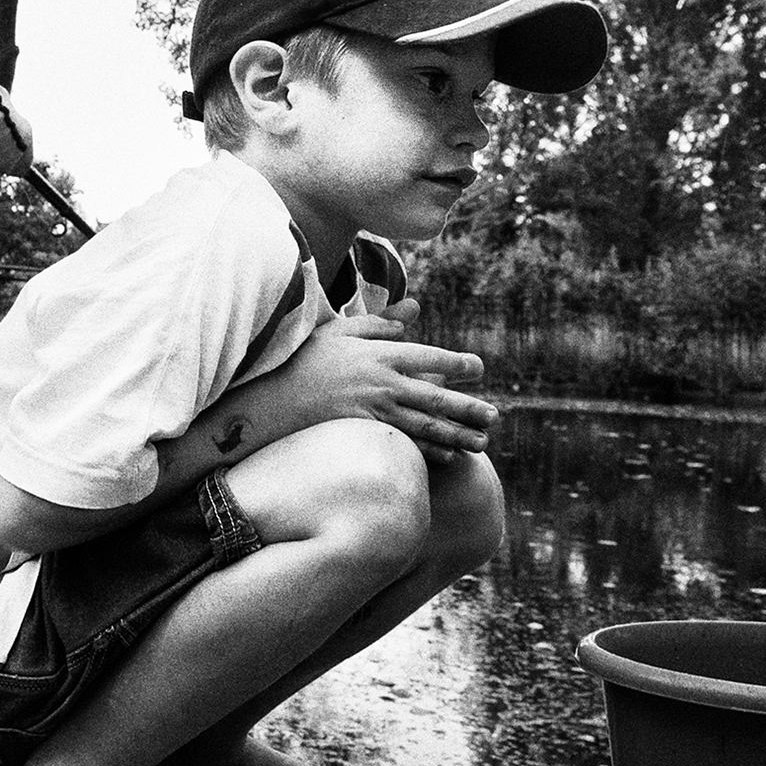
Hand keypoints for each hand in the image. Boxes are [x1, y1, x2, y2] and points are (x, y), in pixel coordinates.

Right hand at [253, 305, 496, 454]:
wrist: (271, 396)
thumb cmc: (306, 357)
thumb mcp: (342, 330)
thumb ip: (381, 321)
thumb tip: (415, 309)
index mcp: (380, 354)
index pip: (429, 357)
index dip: (457, 363)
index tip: (477, 368)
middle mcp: (382, 383)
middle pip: (436, 396)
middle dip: (468, 407)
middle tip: (494, 415)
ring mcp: (374, 411)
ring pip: (426, 424)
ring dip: (458, 434)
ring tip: (482, 442)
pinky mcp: (364, 433)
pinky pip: (406, 443)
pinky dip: (430, 451)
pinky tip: (449, 456)